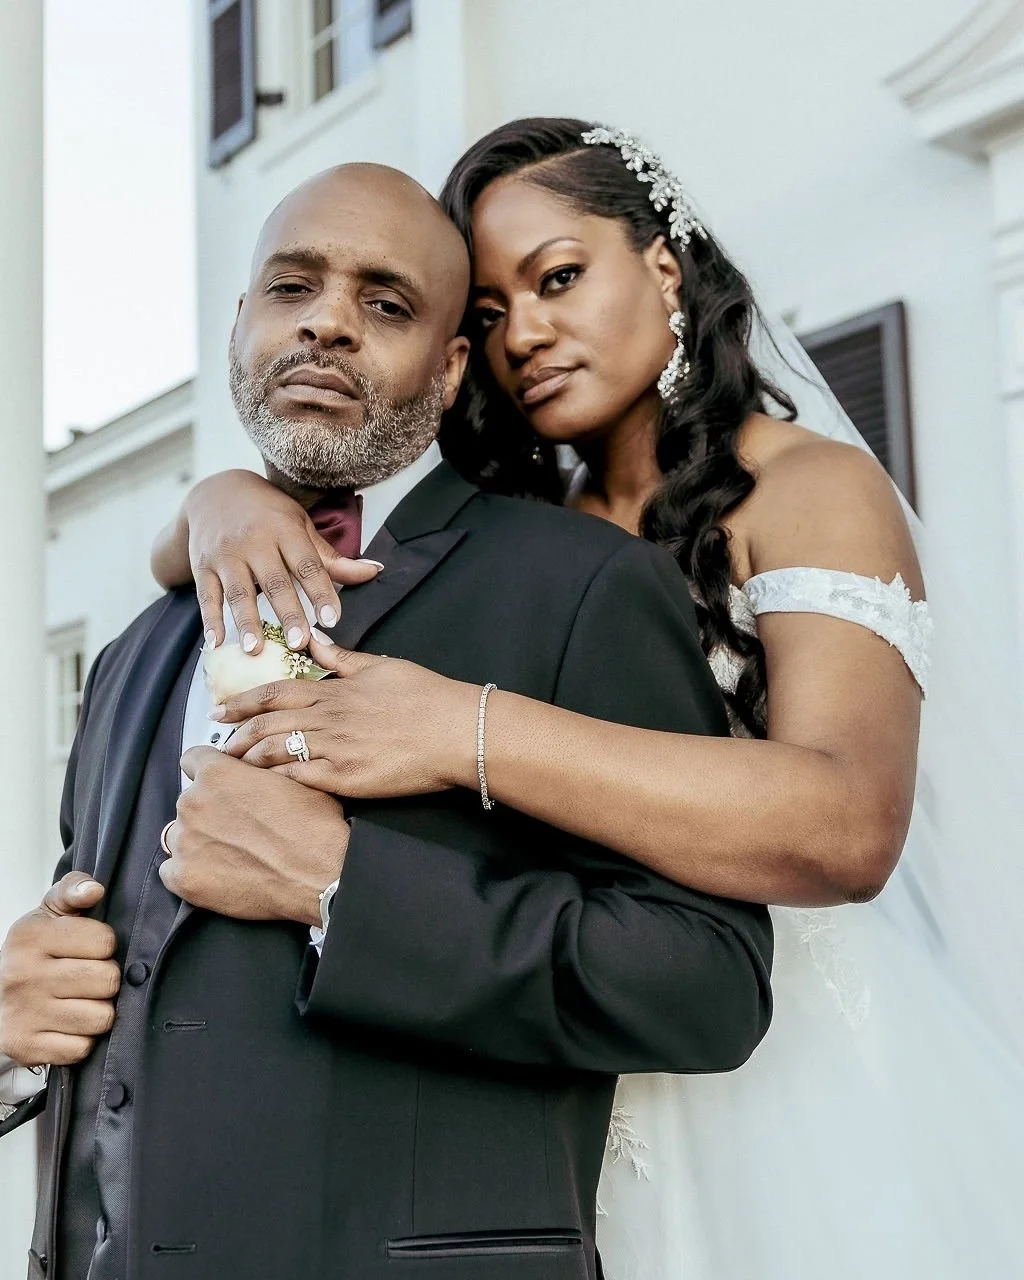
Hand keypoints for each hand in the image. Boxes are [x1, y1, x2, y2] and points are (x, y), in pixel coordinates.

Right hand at [0, 873, 119, 1067]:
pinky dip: (81, 1041)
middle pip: (107, 980)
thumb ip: (72, 890)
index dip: (105, 946)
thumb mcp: (48, 914)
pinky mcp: (25, 1047)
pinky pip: (81, 1048)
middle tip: (87, 979)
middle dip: (106, 980)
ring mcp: (23, 1013)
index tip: (89, 950)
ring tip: (79, 1002)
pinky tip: (67, 1026)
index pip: (105, 941)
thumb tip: (94, 889)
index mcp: (31, 936)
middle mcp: (23, 974)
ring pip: (101, 1018)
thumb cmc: (32, 954)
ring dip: (98, 1012)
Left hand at [161, 747, 350, 925]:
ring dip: (198, 841)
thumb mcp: (292, 779)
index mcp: (217, 774)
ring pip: (179, 835)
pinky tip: (217, 874)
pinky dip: (190, 872)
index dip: (209, 771)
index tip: (218, 785)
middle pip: (189, 801)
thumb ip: (258, 772)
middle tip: (238, 826)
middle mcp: (194, 803)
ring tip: (230, 853)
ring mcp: (186, 842)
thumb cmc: (313, 829)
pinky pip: (171, 871)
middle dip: (209, 811)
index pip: (193, 759)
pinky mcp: (185, 878)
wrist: (321, 874)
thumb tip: (251, 774)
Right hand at [185, 470, 382, 653]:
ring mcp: (226, 554)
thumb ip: (332, 558)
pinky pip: (207, 595)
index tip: (332, 620)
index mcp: (285, 530)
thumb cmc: (268, 514)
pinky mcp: (202, 565)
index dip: (320, 592)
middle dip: (287, 613)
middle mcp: (254, 540)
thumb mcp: (300, 527)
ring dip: (247, 622)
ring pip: (238, 591)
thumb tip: (375, 570)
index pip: (308, 564)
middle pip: (274, 581)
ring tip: (256, 649)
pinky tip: (217, 642)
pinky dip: (210, 620)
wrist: (215, 492)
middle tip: (299, 643)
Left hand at [217, 632, 479, 798]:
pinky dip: (276, 782)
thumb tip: (317, 641)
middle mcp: (327, 718)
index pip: (274, 694)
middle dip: (235, 736)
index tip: (219, 710)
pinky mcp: (346, 779)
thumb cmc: (426, 696)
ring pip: (276, 752)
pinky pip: (298, 780)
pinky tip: (262, 789)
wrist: (457, 730)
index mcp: (334, 690)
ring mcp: (334, 749)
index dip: (242, 703)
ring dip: (249, 761)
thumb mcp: (382, 666)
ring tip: (231, 771)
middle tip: (214, 747)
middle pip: (265, 726)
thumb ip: (343, 659)